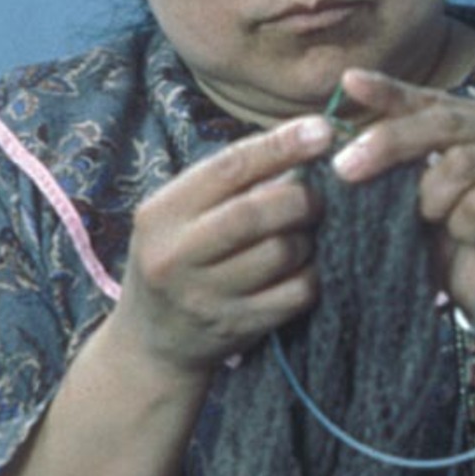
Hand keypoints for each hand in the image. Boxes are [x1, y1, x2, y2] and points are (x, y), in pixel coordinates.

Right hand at [111, 113, 334, 379]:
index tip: (323, 131)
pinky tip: (304, 269)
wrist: (151, 344)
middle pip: (256, 213)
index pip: (228, 168)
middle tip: (318, 197)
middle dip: (301, 198)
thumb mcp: (177, 218)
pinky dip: (311, 275)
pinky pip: (295, 294)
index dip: (281, 146)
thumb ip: (226, 184)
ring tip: (304, 234)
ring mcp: (206, 296)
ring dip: (308, 238)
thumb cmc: (176, 261)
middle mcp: (176, 256)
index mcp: (161, 215)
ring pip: (281, 253)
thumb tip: (300, 143)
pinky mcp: (237, 328)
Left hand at [330, 68, 474, 333]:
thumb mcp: (416, 196)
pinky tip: (467, 239)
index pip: (432, 99)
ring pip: (460, 164)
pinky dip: (461, 225)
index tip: (349, 82)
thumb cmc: (456, 245)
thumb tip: (345, 139)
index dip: (390, 90)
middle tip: (346, 169)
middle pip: (443, 124)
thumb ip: (397, 162)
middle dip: (389, 144)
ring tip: (432, 221)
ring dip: (431, 199)